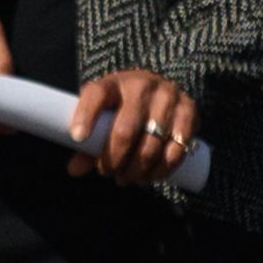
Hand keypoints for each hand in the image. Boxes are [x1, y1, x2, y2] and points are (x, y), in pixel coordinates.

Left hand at [65, 69, 196, 183]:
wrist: (160, 88)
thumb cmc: (123, 106)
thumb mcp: (104, 114)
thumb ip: (89, 142)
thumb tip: (74, 170)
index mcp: (114, 83)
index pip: (96, 95)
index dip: (86, 115)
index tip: (78, 137)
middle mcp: (141, 86)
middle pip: (125, 131)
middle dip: (114, 160)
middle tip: (108, 173)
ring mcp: (168, 97)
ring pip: (151, 145)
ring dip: (136, 171)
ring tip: (126, 178)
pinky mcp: (189, 111)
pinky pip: (176, 150)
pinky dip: (161, 170)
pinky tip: (150, 177)